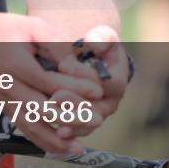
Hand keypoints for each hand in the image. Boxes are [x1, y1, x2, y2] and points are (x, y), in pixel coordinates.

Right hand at [0, 8, 102, 153]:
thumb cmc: (3, 30)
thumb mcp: (30, 25)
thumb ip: (53, 41)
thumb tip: (74, 62)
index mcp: (15, 64)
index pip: (48, 82)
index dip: (74, 88)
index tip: (97, 91)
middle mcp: (7, 87)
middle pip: (40, 109)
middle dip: (70, 117)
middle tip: (96, 119)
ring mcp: (3, 100)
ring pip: (30, 126)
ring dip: (55, 139)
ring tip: (78, 147)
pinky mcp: (3, 108)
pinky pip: (23, 128)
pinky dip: (41, 141)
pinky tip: (59, 148)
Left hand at [50, 25, 128, 141]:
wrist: (92, 61)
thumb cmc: (96, 46)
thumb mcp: (101, 37)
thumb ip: (100, 38)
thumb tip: (93, 42)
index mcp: (117, 80)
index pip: (104, 82)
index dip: (84, 74)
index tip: (63, 65)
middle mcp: (111, 101)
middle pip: (96, 109)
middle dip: (74, 103)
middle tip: (55, 95)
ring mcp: (99, 115)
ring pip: (86, 123)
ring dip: (69, 121)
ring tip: (51, 113)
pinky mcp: (86, 123)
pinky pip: (78, 131)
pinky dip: (66, 130)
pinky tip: (53, 128)